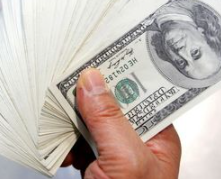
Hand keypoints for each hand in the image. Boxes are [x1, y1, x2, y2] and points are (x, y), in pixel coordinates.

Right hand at [63, 68, 180, 177]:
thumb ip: (109, 119)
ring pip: (91, 123)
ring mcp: (115, 154)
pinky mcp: (95, 164)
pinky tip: (64, 150)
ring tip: (62, 124)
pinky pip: (78, 141)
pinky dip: (66, 143)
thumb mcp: (126, 159)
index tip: (102, 56)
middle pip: (112, 105)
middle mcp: (138, 142)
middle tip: (70, 85)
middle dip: (90, 98)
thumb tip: (92, 81)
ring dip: (73, 123)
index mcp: (158, 137)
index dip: (122, 75)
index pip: (142, 94)